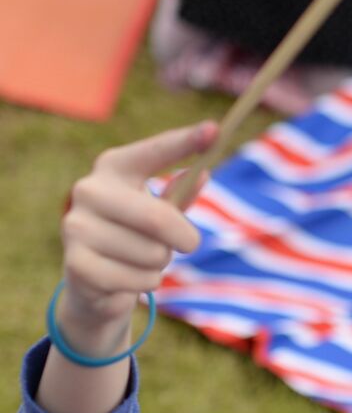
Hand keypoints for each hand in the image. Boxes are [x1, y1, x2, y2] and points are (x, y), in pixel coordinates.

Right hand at [59, 123, 215, 348]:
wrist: (93, 279)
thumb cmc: (134, 236)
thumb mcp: (159, 211)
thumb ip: (180, 194)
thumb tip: (204, 174)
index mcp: (113, 168)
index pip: (153, 152)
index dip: (184, 141)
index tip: (215, 129)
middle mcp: (89, 189)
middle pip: (159, 219)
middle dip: (185, 239)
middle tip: (188, 245)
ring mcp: (76, 225)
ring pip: (153, 254)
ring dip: (160, 264)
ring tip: (140, 259)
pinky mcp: (75, 263)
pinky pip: (138, 279)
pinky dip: (146, 283)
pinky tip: (128, 277)